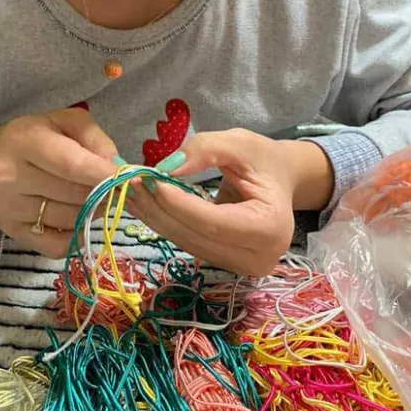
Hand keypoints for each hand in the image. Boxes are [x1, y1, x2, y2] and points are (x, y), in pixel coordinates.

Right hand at [0, 108, 116, 257]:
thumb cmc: (31, 139)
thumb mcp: (61, 122)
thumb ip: (92, 136)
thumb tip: (115, 165)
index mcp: (24, 141)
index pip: (70, 163)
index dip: (103, 174)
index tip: (129, 179)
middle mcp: (9, 176)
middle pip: (74, 194)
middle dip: (103, 191)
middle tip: (115, 186)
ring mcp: (8, 209)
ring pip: (69, 219)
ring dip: (93, 210)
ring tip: (95, 197)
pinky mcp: (12, 233)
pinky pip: (57, 245)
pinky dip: (76, 234)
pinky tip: (79, 218)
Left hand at [127, 129, 331, 275]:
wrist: (281, 181)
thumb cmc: (265, 160)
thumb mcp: (241, 143)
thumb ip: (206, 149)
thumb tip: (166, 168)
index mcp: (271, 228)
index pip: (214, 221)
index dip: (179, 204)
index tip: (149, 180)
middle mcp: (258, 258)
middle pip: (196, 236)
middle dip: (160, 209)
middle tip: (129, 181)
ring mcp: (241, 267)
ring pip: (187, 242)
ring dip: (156, 216)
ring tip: (132, 189)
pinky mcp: (225, 265)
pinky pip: (188, 243)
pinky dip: (166, 221)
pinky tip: (146, 202)